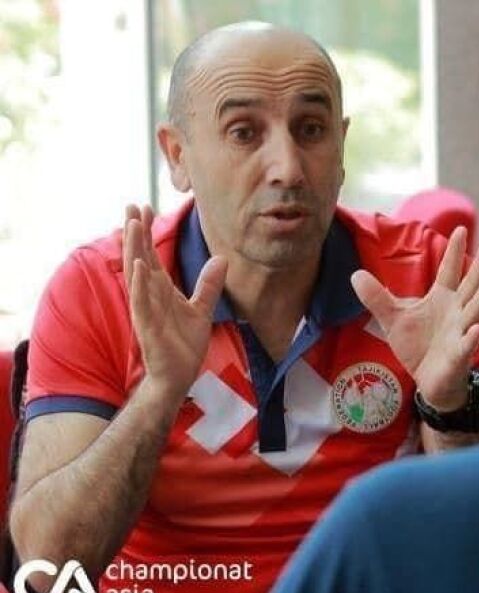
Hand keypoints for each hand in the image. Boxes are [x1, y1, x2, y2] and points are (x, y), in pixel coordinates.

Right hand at [123, 204, 227, 398]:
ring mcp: (146, 309)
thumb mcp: (202, 309)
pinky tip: (139, 266)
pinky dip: (139, 284)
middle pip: (140, 257)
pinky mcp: (147, 326)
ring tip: (131, 224)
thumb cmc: (184, 346)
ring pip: (137, 274)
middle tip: (132, 204)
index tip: (145, 207)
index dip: (147, 232)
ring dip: (134, 249)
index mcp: (161, 290)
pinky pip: (141, 302)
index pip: (151, 255)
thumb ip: (208, 285)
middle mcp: (150, 295)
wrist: (179, 376)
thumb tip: (221, 259)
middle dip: (136, 232)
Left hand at [351, 227, 478, 410]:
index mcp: (442, 299)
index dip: (454, 251)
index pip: (450, 271)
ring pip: (475, 311)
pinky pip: (465, 346)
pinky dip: (470, 338)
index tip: (459, 228)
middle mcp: (457, 312)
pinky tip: (475, 329)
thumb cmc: (418, 346)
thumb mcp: (393, 319)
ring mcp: (460, 333)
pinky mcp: (458, 356)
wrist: (429, 381)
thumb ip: (377, 297)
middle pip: (471, 285)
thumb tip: (355, 274)